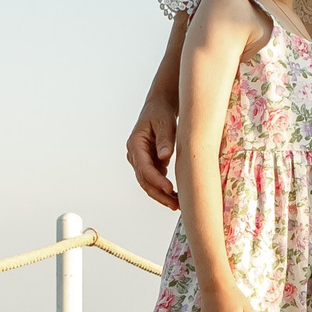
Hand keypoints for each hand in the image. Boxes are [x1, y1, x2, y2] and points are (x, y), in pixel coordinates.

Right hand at [127, 92, 179, 210]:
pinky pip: (155, 180)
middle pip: (144, 180)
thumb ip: (165, 139)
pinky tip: (176, 196)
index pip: (144, 167)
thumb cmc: (161, 112)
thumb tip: (164, 156)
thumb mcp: (165, 122)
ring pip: (148, 183)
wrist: (159, 107)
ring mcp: (141, 161)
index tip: (169, 188)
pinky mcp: (150, 164)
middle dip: (159, 194)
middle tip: (175, 204)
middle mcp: (134, 155)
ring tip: (177, 204)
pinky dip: (164, 189)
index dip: (156, 180)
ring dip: (162, 195)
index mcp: (135, 144)